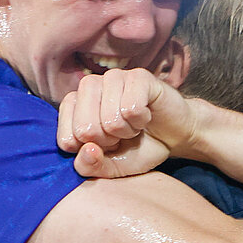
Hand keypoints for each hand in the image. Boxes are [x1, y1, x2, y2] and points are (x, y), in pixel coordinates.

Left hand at [57, 68, 200, 178]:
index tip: (106, 145)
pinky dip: (141, 121)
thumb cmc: (140, 146)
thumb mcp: (112, 166)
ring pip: (110, 119)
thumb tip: (87, 150)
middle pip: (86, 129)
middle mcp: (89, 86)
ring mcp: (112, 77)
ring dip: (127, 131)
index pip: (67, 139)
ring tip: (134, 125)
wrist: (175, 135)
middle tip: (122, 135)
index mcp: (73, 106)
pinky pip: (131, 109)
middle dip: (109, 142)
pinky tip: (145, 115)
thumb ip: (91, 166)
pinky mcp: (137, 76)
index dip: (92, 152)